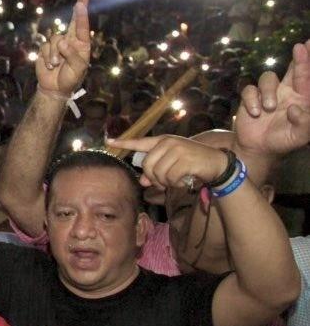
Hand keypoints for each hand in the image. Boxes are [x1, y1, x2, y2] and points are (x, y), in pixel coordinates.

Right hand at [36, 0, 91, 95]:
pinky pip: (45, 47)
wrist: (54, 88)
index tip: (81, 3)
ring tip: (55, 65)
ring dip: (54, 53)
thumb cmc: (70, 79)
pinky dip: (46, 57)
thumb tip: (62, 41)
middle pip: (72, 23)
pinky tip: (49, 66)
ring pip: (54, 39)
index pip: (82, 28)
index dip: (81, 15)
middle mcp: (71, 42)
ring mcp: (58, 45)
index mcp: (82, 46)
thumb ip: (71, 54)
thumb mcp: (77, 69)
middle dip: (77, 10)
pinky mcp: (46, 49)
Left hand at [107, 135, 230, 189]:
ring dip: (166, 182)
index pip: (139, 142)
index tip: (108, 142)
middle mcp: (168, 142)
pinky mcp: (185, 159)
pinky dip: (176, 184)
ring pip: (159, 174)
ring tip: (177, 180)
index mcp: (163, 141)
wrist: (218, 164)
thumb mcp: (172, 165)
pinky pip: (171, 178)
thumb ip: (156, 171)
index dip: (123, 143)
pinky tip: (184, 180)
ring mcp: (177, 149)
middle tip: (164, 183)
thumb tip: (143, 182)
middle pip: (148, 166)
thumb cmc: (192, 165)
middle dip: (154, 179)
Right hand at [235, 39, 309, 155]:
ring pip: (268, 78)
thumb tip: (295, 107)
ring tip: (268, 109)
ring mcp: (268, 94)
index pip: (307, 78)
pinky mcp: (250, 98)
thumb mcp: (299, 136)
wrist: (257, 149)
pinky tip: (254, 113)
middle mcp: (286, 92)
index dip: (309, 62)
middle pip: (292, 69)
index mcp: (301, 99)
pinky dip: (251, 100)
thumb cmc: (282, 141)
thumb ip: (304, 123)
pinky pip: (249, 90)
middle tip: (301, 47)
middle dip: (299, 58)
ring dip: (268, 92)